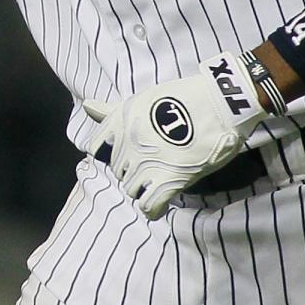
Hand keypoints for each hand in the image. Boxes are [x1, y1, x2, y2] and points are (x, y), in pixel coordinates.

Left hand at [83, 52, 264, 218]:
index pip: (96, 147)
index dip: (111, 152)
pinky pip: (149, 206)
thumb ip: (111, 110)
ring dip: (143, 189)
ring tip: (160, 180)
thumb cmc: (183, 97)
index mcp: (120, 122)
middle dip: (132, 171)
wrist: (218, 102)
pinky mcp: (170, 179)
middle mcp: (128, 144)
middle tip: (154, 165)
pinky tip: (162, 201)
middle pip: (118, 171)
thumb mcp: (141, 100)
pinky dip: (153, 207)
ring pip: (131, 190)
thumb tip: (87, 106)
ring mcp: (147, 164)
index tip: (128, 152)